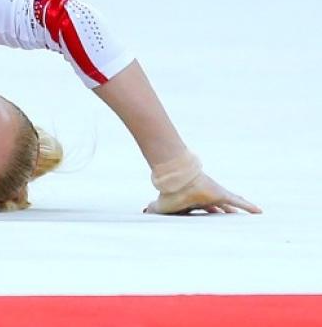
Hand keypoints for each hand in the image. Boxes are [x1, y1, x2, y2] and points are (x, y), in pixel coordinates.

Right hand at [144, 173, 261, 214]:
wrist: (175, 182)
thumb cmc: (169, 194)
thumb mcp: (160, 206)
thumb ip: (153, 209)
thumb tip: (142, 212)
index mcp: (194, 202)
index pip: (204, 210)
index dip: (210, 214)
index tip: (215, 217)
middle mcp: (206, 199)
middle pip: (220, 208)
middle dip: (227, 213)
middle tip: (234, 220)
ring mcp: (215, 196)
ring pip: (231, 205)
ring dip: (239, 211)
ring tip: (252, 216)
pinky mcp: (221, 194)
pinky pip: (238, 202)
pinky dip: (248, 207)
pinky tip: (259, 212)